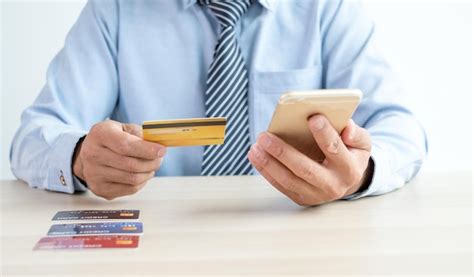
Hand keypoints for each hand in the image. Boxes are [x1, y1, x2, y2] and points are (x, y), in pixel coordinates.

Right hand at [73, 120, 165, 199]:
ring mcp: (94, 174)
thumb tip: (160, 146)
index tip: (162, 151)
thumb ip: (141, 134)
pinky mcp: (100, 189)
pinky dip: (141, 182)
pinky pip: (130, 189)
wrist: (88, 153)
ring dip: (148, 172)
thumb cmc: (112, 138)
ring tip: (151, 165)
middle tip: (159, 158)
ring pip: (132, 179)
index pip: (125, 145)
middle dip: (151, 162)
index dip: (146, 149)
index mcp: (100, 135)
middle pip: (131, 164)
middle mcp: (92, 154)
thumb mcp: (124, 128)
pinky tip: (141, 174)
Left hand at [248, 114, 372, 205]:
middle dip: (282, 152)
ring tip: (255, 146)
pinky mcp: (301, 198)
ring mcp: (315, 194)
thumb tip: (346, 127)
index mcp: (349, 169)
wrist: (346, 182)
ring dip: (268, 163)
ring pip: (288, 180)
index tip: (312, 117)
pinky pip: (280, 185)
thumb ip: (356, 134)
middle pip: (304, 168)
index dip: (324, 134)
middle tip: (264, 136)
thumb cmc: (350, 155)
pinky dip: (266, 171)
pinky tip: (256, 156)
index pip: (335, 149)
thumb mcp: (361, 144)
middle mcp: (332, 185)